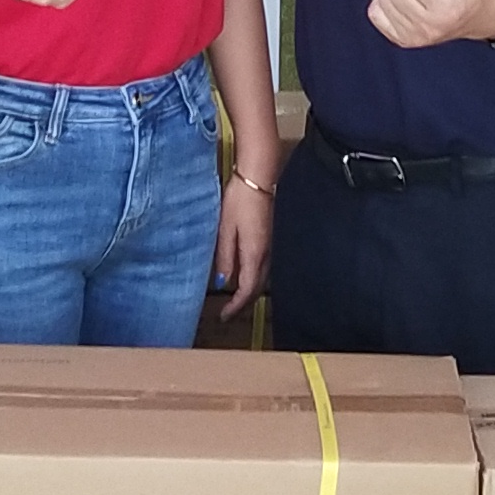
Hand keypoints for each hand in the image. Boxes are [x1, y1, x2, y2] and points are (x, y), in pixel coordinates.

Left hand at [214, 174, 275, 309]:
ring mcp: (271, 246)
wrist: (259, 178)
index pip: (247, 290)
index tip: (224, 316)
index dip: (236, 307)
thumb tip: (223, 281)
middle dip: (243, 303)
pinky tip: (244, 274)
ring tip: (234, 297)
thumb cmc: (241, 199)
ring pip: (261, 278)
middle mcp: (266, 254)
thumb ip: (225, 257)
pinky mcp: (270, 238)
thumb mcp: (225, 229)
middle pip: (257, 288)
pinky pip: (263, 266)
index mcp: (254, 254)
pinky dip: (253, 277)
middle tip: (228, 312)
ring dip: (249, 291)